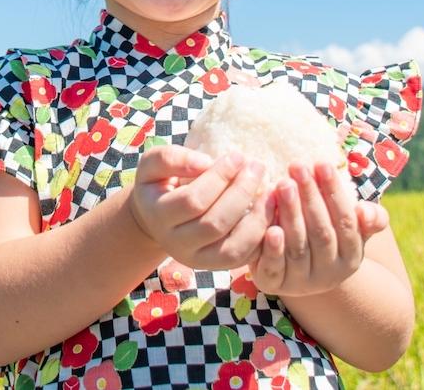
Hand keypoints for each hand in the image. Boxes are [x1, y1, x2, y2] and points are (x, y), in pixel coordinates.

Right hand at [128, 145, 268, 270]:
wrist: (157, 219)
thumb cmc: (159, 185)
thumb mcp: (152, 165)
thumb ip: (171, 158)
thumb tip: (205, 162)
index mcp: (158, 216)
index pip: (193, 200)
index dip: (219, 178)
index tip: (238, 156)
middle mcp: (176, 244)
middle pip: (214, 225)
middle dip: (241, 193)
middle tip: (257, 167)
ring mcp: (197, 260)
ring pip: (232, 249)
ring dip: (257, 220)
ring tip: (271, 191)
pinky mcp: (218, 267)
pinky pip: (244, 259)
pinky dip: (261, 237)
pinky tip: (269, 211)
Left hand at [251, 160, 389, 297]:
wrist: (300, 274)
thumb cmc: (327, 235)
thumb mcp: (352, 228)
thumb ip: (369, 218)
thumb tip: (365, 211)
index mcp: (352, 256)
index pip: (346, 222)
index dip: (334, 192)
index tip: (321, 163)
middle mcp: (330, 273)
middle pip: (321, 232)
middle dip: (310, 196)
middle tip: (297, 166)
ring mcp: (302, 281)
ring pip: (298, 247)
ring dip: (290, 214)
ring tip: (282, 184)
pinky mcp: (275, 284)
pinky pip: (275, 269)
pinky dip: (273, 249)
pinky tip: (270, 229)